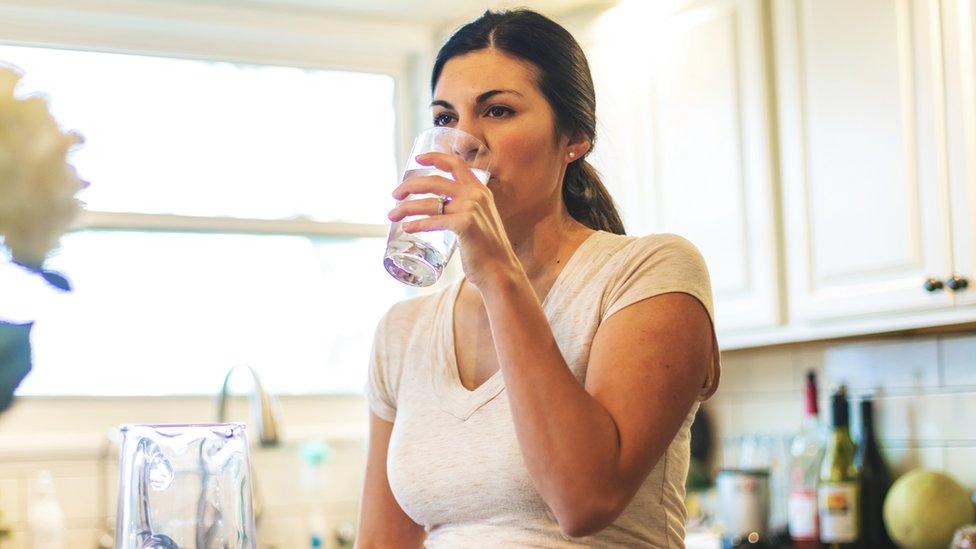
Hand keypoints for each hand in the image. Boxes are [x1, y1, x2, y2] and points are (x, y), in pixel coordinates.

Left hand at [388, 151, 520, 289]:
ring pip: (429, 203)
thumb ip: (465, 210)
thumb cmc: (486, 250)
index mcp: (480, 190)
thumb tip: (441, 209)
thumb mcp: (480, 220)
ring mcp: (471, 209)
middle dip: (409, 186)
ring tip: (392, 215)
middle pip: (434, 182)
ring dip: (406, 208)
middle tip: (395, 195)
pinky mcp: (465, 225)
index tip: (417, 159)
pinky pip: (433, 221)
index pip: (456, 164)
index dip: (435, 157)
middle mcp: (476, 195)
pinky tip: (407, 228)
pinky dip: (417, 224)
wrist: (500, 271)